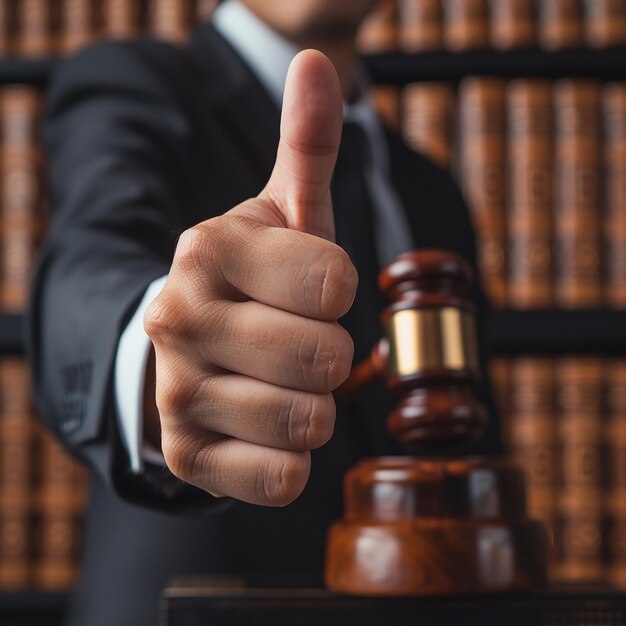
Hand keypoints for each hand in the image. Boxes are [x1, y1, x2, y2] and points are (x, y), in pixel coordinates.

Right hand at [143, 50, 356, 505]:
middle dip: (329, 353)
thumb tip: (320, 63)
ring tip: (277, 383)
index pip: (336, 284)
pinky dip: (290, 458)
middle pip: (327, 359)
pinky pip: (284, 478)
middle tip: (293, 342)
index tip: (312, 289)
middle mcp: (178, 320)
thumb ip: (308, 145)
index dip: (340, 292)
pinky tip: (261, 429)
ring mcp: (176, 396)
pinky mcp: (186, 460)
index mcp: (205, 250)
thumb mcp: (282, 214)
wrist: (189, 352)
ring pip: (310, 421)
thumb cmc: (254, 281)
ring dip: (313, 405)